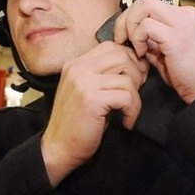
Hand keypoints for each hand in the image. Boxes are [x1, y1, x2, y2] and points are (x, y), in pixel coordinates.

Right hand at [41, 42, 147, 185]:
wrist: (58, 148)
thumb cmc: (76, 124)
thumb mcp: (87, 92)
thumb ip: (103, 76)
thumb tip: (136, 66)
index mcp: (75, 64)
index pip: (112, 46)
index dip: (129, 60)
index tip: (133, 80)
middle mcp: (78, 68)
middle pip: (122, 56)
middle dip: (137, 74)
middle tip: (134, 95)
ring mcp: (83, 82)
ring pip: (128, 77)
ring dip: (135, 97)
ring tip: (128, 111)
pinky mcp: (92, 99)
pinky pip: (127, 96)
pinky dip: (133, 111)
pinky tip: (126, 121)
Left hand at [113, 0, 194, 104]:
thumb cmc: (192, 76)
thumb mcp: (169, 52)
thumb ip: (154, 40)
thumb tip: (135, 35)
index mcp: (185, 17)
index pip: (151, 5)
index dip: (134, 18)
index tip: (126, 35)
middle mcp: (185, 15)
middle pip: (145, 0)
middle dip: (127, 17)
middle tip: (121, 37)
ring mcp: (183, 23)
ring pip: (144, 6)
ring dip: (130, 26)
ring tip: (135, 47)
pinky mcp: (176, 36)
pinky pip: (146, 26)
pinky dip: (137, 38)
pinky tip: (142, 53)